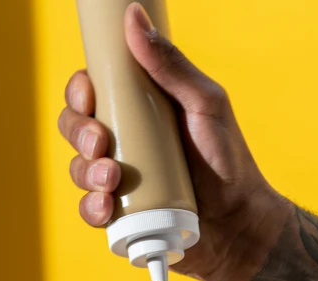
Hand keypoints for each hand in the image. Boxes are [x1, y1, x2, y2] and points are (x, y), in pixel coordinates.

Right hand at [58, 2, 288, 280]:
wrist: (240, 224)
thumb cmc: (227, 163)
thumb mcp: (205, 105)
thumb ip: (172, 66)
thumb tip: (134, 17)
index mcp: (139, 112)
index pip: (93, 94)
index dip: (80, 92)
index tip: (88, 94)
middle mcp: (125, 145)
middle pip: (77, 129)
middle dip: (79, 133)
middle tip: (100, 142)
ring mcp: (122, 183)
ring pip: (80, 171)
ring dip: (85, 172)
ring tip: (111, 179)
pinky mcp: (123, 218)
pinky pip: (91, 212)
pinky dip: (92, 209)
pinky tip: (106, 207)